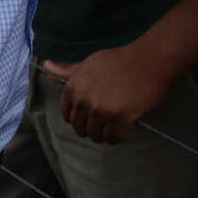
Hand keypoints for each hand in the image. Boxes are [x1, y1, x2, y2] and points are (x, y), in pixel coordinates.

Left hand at [44, 45, 175, 144]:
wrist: (150, 58)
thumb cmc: (120, 59)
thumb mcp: (90, 62)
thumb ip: (68, 70)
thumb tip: (46, 65)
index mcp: (74, 87)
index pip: (68, 116)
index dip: (80, 118)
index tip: (92, 114)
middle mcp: (84, 100)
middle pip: (81, 128)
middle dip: (93, 127)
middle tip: (107, 119)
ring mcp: (102, 110)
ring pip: (97, 136)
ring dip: (106, 134)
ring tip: (116, 124)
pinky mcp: (120, 118)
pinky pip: (114, 138)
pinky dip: (119, 137)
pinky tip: (125, 129)